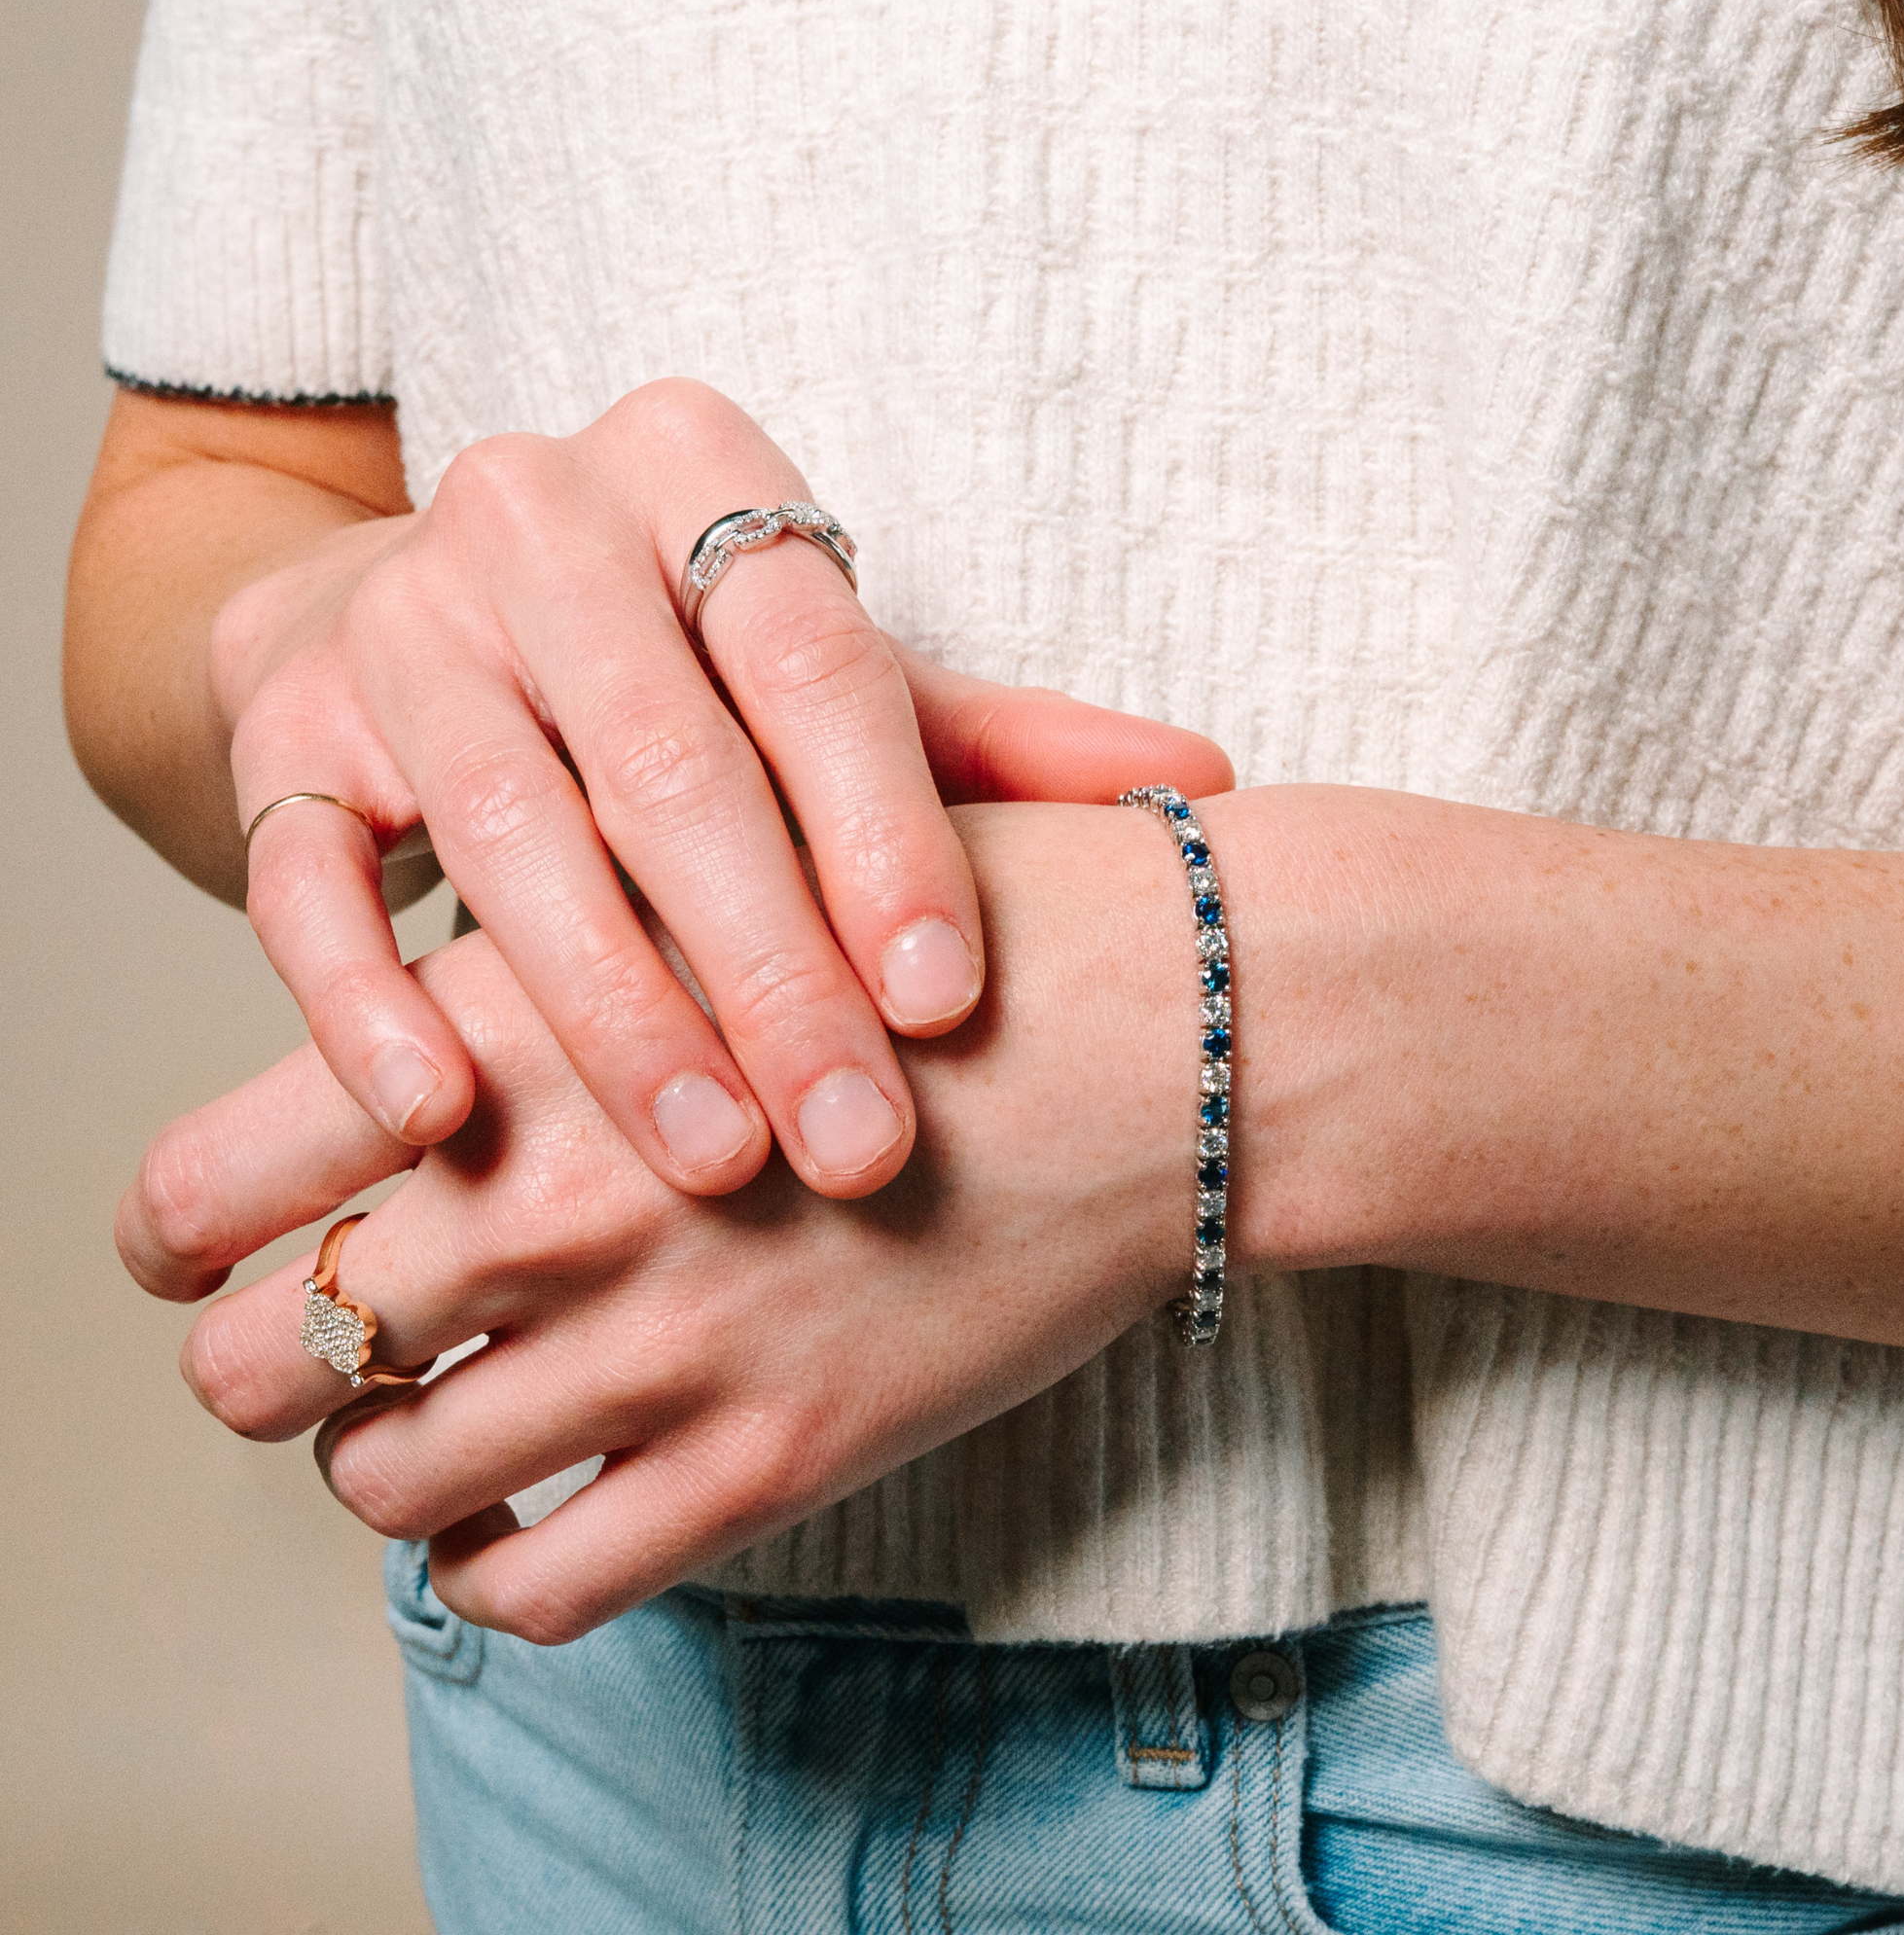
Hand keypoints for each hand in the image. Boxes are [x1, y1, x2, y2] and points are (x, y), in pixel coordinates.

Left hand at [119, 804, 1203, 1641]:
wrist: (1166, 1033)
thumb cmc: (953, 933)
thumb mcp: (725, 881)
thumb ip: (557, 955)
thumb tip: (418, 1047)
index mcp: (518, 1031)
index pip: (212, 1179)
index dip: (177, 1230)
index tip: (200, 1248)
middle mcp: (557, 1199)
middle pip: (263, 1357)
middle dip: (265, 1359)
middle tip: (320, 1343)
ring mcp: (660, 1345)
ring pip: (382, 1483)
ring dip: (384, 1463)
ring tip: (437, 1426)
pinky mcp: (769, 1459)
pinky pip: (534, 1584)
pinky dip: (491, 1564)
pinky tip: (531, 1509)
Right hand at [214, 377, 1229, 1197]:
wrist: (426, 623)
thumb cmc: (675, 673)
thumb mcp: (826, 682)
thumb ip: (990, 743)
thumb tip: (1206, 783)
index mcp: (697, 473)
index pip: (811, 655)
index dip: (884, 835)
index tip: (947, 1007)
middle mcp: (537, 517)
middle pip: (668, 758)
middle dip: (772, 973)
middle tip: (857, 1145)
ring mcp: (396, 619)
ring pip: (507, 824)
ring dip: (615, 1014)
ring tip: (716, 1166)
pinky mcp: (280, 730)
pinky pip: (304, 874)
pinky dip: (368, 999)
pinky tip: (444, 1122)